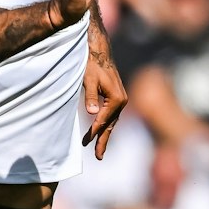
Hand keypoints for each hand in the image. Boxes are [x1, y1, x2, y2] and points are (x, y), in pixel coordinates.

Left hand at [82, 26, 128, 158]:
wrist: (99, 51)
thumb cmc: (91, 64)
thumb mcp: (88, 80)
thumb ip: (91, 97)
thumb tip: (93, 113)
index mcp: (117, 98)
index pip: (103, 120)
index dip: (94, 132)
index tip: (86, 143)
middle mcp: (122, 100)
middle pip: (111, 125)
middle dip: (104, 141)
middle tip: (98, 157)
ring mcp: (120, 99)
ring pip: (112, 122)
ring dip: (105, 135)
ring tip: (99, 151)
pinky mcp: (116, 97)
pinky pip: (112, 116)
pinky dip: (106, 125)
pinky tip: (100, 133)